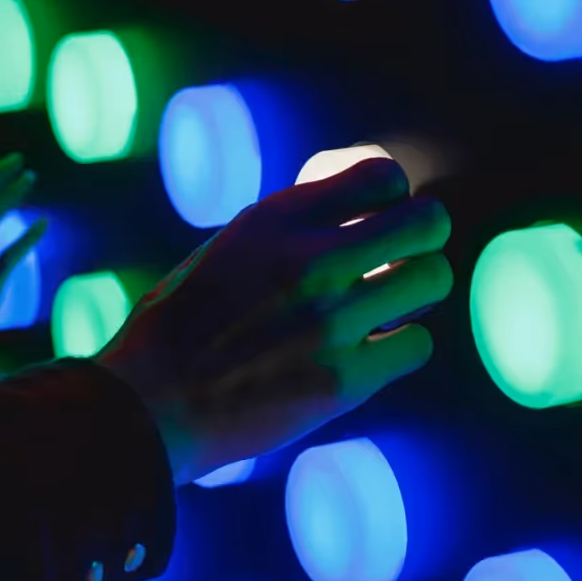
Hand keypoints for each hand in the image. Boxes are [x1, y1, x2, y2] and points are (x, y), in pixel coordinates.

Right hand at [98, 158, 451, 484]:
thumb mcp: (223, 252)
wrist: (149, 405)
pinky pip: (416, 344)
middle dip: (424, 232)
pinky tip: (372, 349)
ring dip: (417, 288)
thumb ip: (285, 232)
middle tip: (406, 250)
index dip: (390, 192)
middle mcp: (308, 262)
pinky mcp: (344, 381)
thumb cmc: (177, 326)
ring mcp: (331, 323)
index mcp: (272, 221)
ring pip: (432, 280)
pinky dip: (401, 344)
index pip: (380, 176)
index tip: (377, 212)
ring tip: (390, 301)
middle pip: (425, 222)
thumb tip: (351, 219)